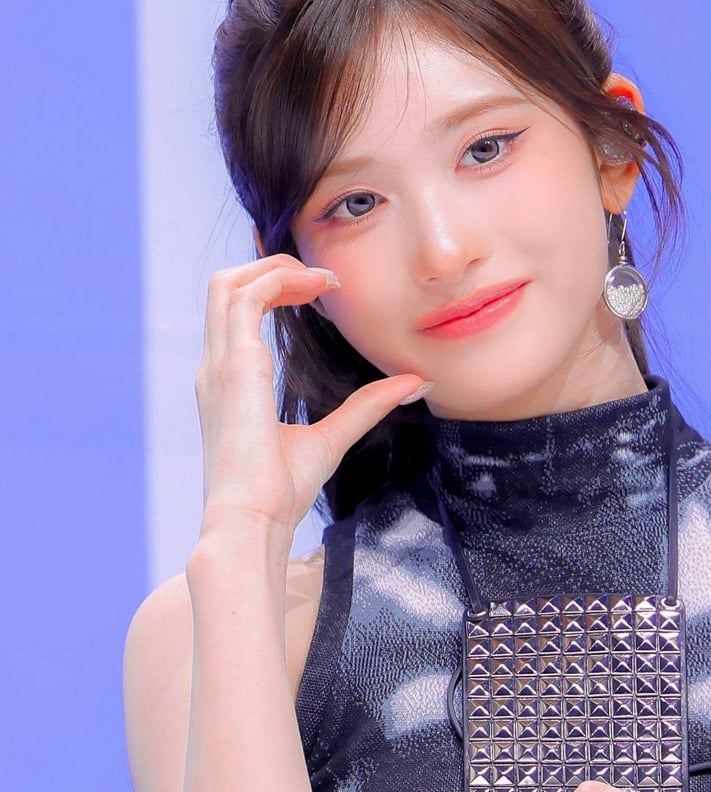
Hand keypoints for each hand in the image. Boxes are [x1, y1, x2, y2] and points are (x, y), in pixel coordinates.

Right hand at [195, 253, 425, 542]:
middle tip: (325, 280)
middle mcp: (217, 368)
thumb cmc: (280, 493)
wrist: (253, 523)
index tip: (324, 293)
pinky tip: (320, 290)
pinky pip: (246, 298)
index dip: (276, 288)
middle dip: (274, 268)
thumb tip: (413, 384)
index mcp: (229, 383)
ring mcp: (220, 366)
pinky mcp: (234, 367)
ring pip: (228, 283)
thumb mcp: (331, 439)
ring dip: (277, 268)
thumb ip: (366, 407)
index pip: (237, 311)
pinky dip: (281, 281)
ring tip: (324, 280)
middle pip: (226, 286)